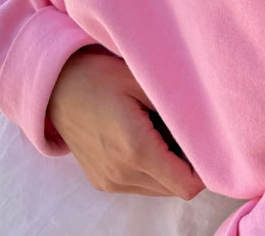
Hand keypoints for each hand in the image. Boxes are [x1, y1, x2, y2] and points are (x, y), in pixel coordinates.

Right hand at [47, 48, 204, 197]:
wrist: (56, 86)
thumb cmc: (101, 75)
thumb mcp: (142, 80)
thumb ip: (176, 107)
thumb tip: (208, 127)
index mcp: (136, 149)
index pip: (187, 185)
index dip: (204, 169)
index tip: (207, 142)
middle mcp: (122, 173)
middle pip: (175, 189)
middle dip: (187, 165)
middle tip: (182, 128)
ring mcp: (110, 181)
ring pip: (158, 189)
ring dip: (168, 168)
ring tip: (161, 130)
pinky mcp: (102, 181)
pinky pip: (139, 185)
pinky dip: (150, 169)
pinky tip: (143, 137)